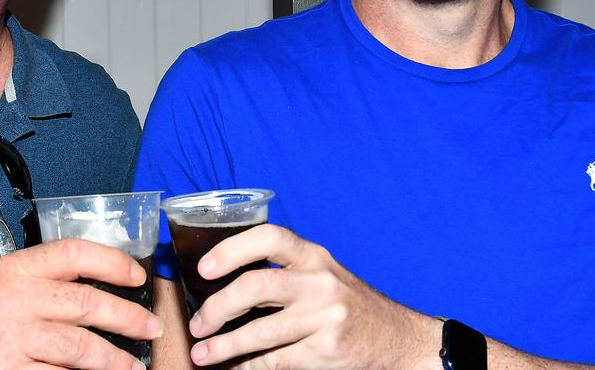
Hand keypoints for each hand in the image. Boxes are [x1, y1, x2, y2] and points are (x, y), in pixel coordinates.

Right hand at [0, 238, 161, 369]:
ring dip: (115, 360)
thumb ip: (44, 283)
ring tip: (133, 366)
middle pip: (88, 303)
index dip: (114, 262)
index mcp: (15, 270)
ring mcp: (12, 340)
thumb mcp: (2, 288)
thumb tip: (104, 290)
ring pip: (81, 348)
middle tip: (151, 328)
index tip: (138, 276)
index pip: (75, 253)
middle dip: (129, 318)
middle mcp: (14, 300)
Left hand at [186, 224, 427, 369]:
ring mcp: (324, 317)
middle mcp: (319, 282)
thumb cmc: (348, 304)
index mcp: (314, 256)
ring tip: (202, 354)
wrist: (397, 339)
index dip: (232, 249)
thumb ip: (284, 271)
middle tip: (197, 324)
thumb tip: (222, 283)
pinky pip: (274, 361)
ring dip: (223, 346)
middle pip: (255, 286)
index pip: (269, 237)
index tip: (205, 268)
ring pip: (259, 331)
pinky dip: (247, 366)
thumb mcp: (322, 274)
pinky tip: (234, 368)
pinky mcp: (325, 351)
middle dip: (216, 308)